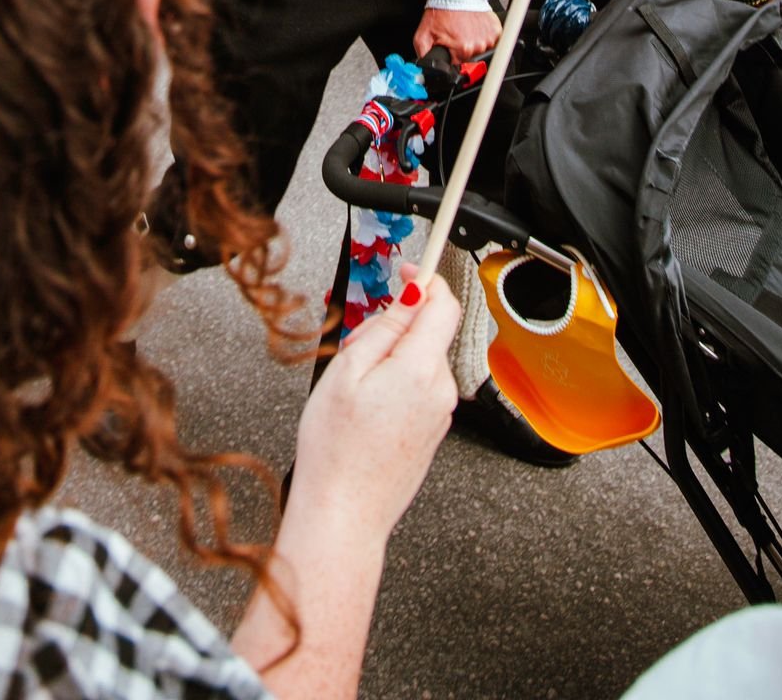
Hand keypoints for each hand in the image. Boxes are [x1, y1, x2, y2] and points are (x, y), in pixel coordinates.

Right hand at [293, 271, 457, 547]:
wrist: (344, 514)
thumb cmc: (337, 451)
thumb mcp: (348, 371)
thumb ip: (384, 326)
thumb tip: (411, 292)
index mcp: (422, 369)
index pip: (444, 304)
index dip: (426, 277)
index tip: (406, 267)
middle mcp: (441, 391)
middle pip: (430, 332)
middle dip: (398, 324)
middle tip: (357, 345)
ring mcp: (440, 415)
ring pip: (423, 360)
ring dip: (394, 356)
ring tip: (355, 386)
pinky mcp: (432, 432)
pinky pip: (420, 388)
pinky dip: (397, 382)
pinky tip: (366, 408)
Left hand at [413, 5, 501, 61]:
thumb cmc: (442, 10)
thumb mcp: (423, 34)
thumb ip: (422, 54)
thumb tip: (423, 70)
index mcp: (462, 50)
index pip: (458, 66)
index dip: (452, 58)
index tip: (450, 48)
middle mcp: (477, 46)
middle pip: (470, 59)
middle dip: (462, 50)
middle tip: (456, 35)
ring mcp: (489, 39)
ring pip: (481, 51)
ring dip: (474, 43)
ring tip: (465, 30)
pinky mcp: (496, 31)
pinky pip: (492, 41)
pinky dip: (484, 36)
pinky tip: (475, 28)